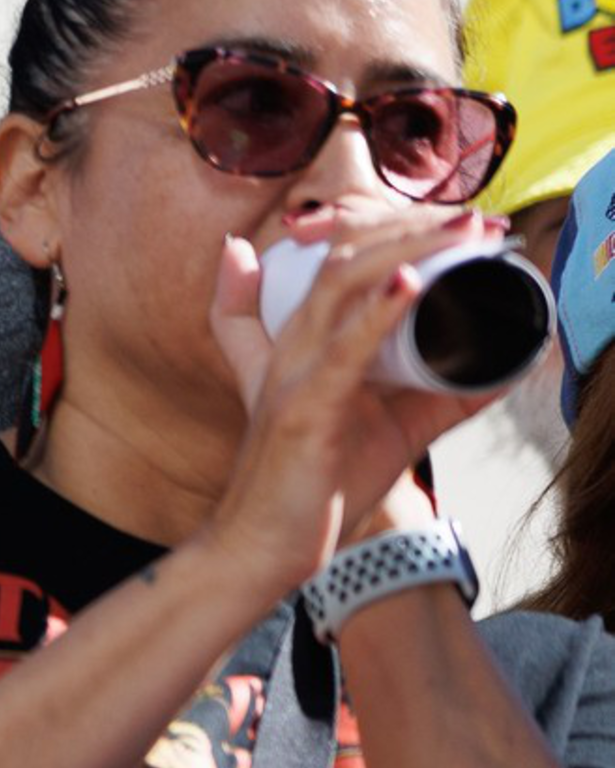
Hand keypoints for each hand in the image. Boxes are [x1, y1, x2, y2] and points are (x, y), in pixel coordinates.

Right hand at [203, 208, 502, 592]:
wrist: (262, 547)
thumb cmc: (317, 486)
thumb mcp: (389, 423)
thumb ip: (440, 390)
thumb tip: (504, 363)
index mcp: (302, 340)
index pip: (339, 256)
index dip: (395, 226)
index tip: (462, 222)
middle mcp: (291, 344)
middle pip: (344, 254)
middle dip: (413, 225)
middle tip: (478, 219)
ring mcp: (294, 372)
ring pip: (343, 282)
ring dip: (407, 247)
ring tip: (462, 232)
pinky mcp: (304, 408)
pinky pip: (344, 348)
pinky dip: (378, 311)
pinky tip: (411, 283)